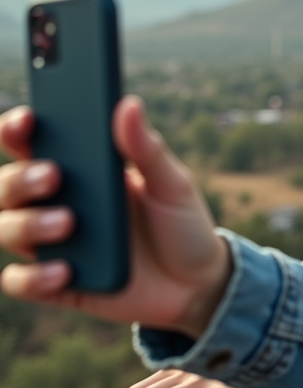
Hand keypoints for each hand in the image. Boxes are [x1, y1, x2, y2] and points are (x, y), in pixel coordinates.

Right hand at [0, 97, 229, 337]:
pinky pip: (20, 282)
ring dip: (27, 223)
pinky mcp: (56, 284)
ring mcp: (51, 245)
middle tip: (53, 175)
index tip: (28, 119)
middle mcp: (53, 204)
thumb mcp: (172, 185)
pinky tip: (64, 271)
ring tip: (69, 222)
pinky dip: (33, 277)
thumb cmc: (181, 224)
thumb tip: (130, 103)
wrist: (198, 283)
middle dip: (19, 178)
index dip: (17, 128)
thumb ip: (147, 149)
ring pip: (5, 228)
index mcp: (77, 171)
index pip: (30, 142)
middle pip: (6, 185)